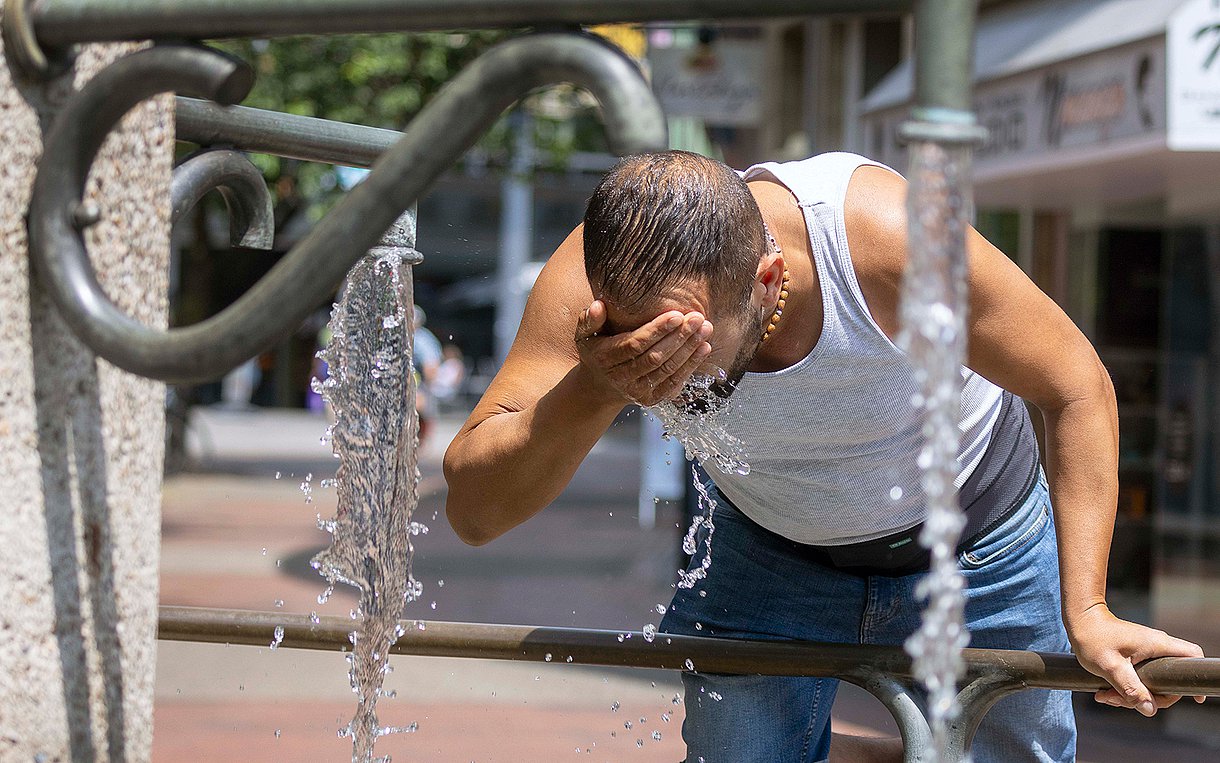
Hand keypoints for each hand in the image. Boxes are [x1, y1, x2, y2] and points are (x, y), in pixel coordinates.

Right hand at [574, 300, 712, 406]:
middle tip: (697, 318)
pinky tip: (704, 348)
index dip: (657, 331)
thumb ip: (590, 320)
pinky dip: (691, 366)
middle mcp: (621, 378)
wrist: (599, 387)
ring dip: (689, 350)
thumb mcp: (585, 335)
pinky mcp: (651, 399)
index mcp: (605, 358)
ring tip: (705, 329)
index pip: (634, 345)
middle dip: (679, 338)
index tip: (676, 315)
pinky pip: (674, 382)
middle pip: (655, 358)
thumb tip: (598, 306)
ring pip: (667, 370)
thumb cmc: (597, 352)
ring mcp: (637, 391)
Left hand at [1069, 603, 1205, 715]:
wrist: (1079, 619)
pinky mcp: (1134, 657)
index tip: (1192, 697)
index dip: (1195, 677)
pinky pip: (1137, 679)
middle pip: (1168, 681)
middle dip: (1147, 698)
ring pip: (1150, 683)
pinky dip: (1123, 689)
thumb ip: (1130, 688)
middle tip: (1118, 701)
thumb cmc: (1093, 637)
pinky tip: (1104, 693)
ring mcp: (1145, 653)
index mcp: (1157, 645)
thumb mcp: (1110, 666)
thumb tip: (1150, 709)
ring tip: (1104, 696)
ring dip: (1129, 696)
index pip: (1192, 656)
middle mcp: (1156, 648)